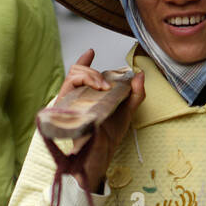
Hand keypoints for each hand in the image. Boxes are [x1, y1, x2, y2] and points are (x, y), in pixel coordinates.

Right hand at [55, 49, 144, 191]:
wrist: (102, 153)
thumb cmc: (109, 136)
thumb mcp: (126, 112)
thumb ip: (135, 94)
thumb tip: (140, 74)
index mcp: (88, 96)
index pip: (81, 74)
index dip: (84, 61)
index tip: (92, 52)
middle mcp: (77, 96)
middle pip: (78, 71)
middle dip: (93, 72)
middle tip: (109, 84)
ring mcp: (70, 100)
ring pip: (74, 74)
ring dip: (91, 75)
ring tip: (104, 86)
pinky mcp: (65, 105)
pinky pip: (69, 84)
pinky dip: (84, 79)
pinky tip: (96, 85)